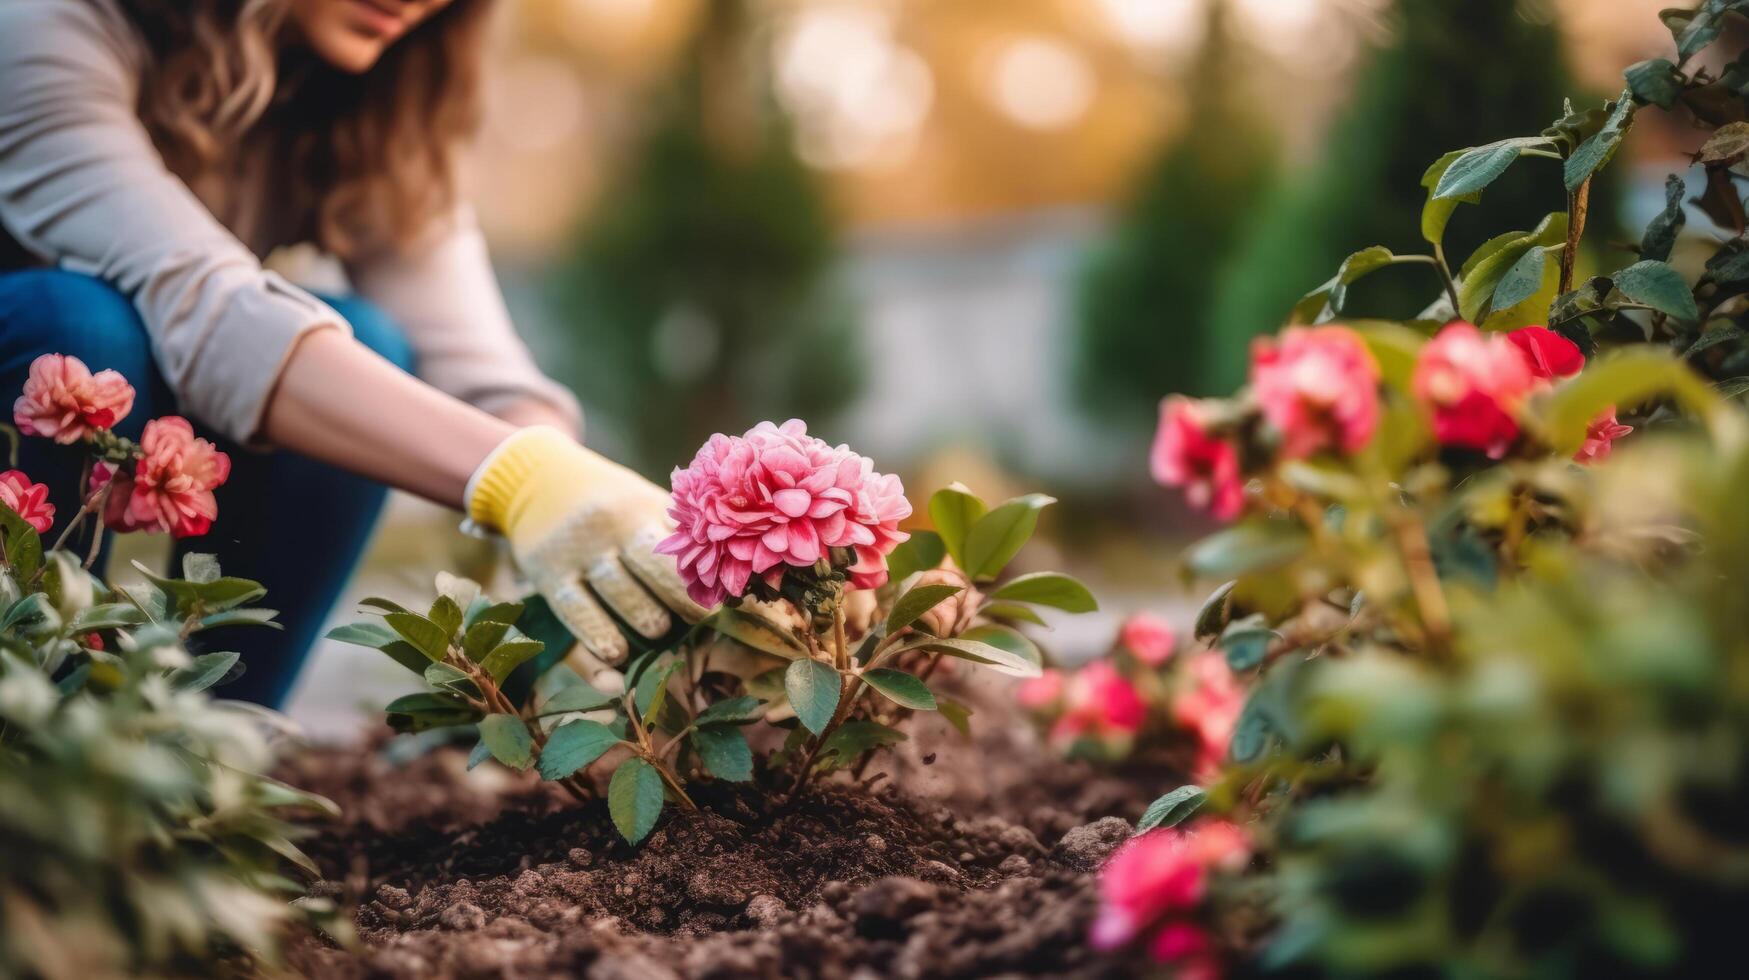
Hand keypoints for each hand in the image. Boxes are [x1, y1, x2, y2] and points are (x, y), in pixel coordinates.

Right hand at [466, 427, 704, 680]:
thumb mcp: (642, 501)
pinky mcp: (547, 574)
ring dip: (643, 619)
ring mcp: (576, 552)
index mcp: (639, 510)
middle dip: (682, 601)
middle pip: (652, 570)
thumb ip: (677, 533)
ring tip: (662, 637)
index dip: (705, 577)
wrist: (536, 477)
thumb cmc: (609, 500)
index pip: (680, 548)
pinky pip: (574, 611)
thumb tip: (727, 572)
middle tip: (705, 627)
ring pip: (615, 593)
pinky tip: (616, 658)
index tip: (727, 604)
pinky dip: (596, 637)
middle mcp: (608, 530)